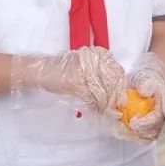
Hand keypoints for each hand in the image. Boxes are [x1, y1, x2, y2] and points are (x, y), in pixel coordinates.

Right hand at [11, 47, 126, 114]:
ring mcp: (84, 70)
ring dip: (104, 105)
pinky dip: (93, 105)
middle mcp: (93, 59)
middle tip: (115, 110)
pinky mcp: (74, 82)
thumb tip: (118, 94)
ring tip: (105, 112)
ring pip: (102, 92)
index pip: (118, 73)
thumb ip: (103, 77)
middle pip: (112, 83)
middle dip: (115, 99)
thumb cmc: (65, 70)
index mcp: (99, 54)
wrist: (42, 70)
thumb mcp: (87, 67)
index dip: (121, 89)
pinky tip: (93, 108)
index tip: (122, 101)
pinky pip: (89, 97)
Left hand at [119, 53, 164, 143]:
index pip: (155, 121)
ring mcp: (150, 126)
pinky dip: (125, 133)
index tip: (132, 122)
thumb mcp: (146, 79)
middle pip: (149, 135)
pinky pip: (134, 136)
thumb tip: (143, 91)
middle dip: (134, 133)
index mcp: (162, 109)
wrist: (144, 82)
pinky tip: (117, 127)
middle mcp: (158, 121)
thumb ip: (146, 85)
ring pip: (142, 138)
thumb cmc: (146, 80)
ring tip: (118, 127)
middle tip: (121, 127)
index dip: (144, 124)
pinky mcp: (141, 128)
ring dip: (128, 135)